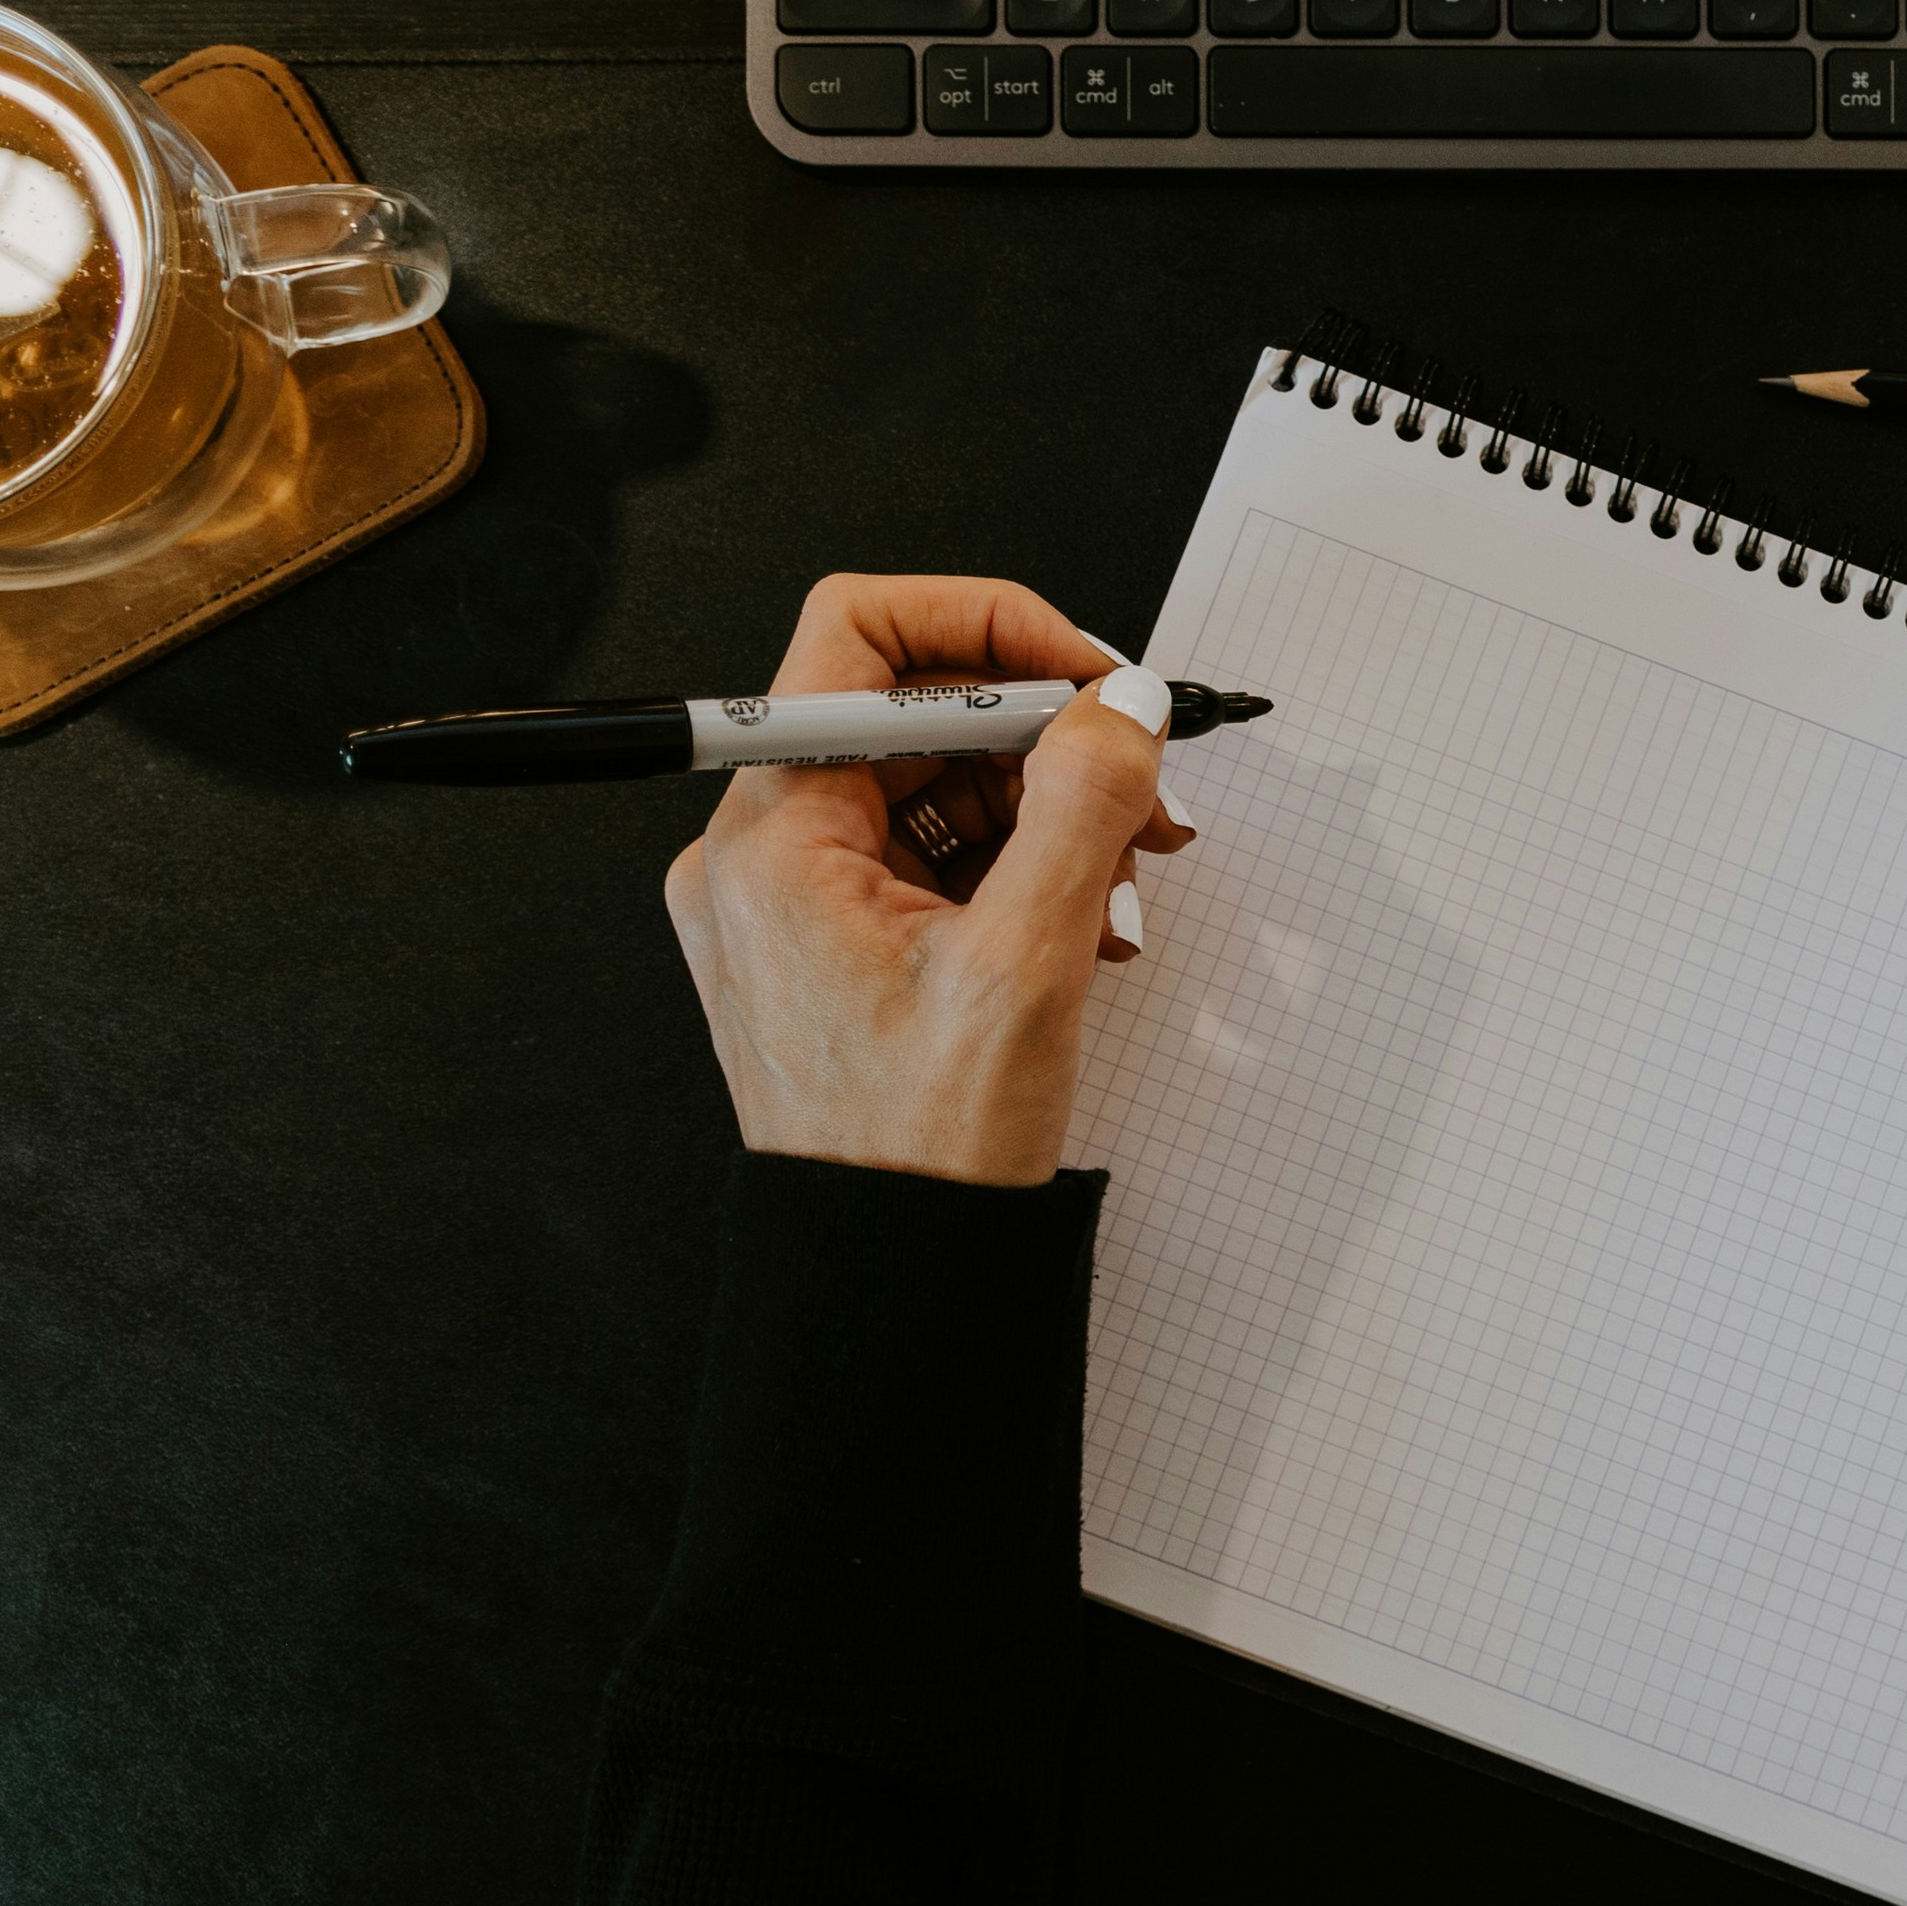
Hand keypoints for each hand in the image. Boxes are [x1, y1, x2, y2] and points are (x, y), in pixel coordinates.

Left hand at [661, 573, 1190, 1186]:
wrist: (892, 1278)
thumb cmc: (924, 1153)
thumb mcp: (1026, 963)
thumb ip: (1082, 806)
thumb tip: (1123, 703)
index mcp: (772, 837)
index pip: (859, 638)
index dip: (989, 626)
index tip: (1088, 673)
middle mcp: (761, 855)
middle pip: (912, 714)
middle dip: (1045, 740)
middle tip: (1145, 788)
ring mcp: (793, 903)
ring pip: (932, 786)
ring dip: (1046, 812)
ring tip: (1126, 880)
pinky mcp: (832, 946)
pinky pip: (928, 858)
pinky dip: (1017, 870)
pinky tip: (1085, 923)